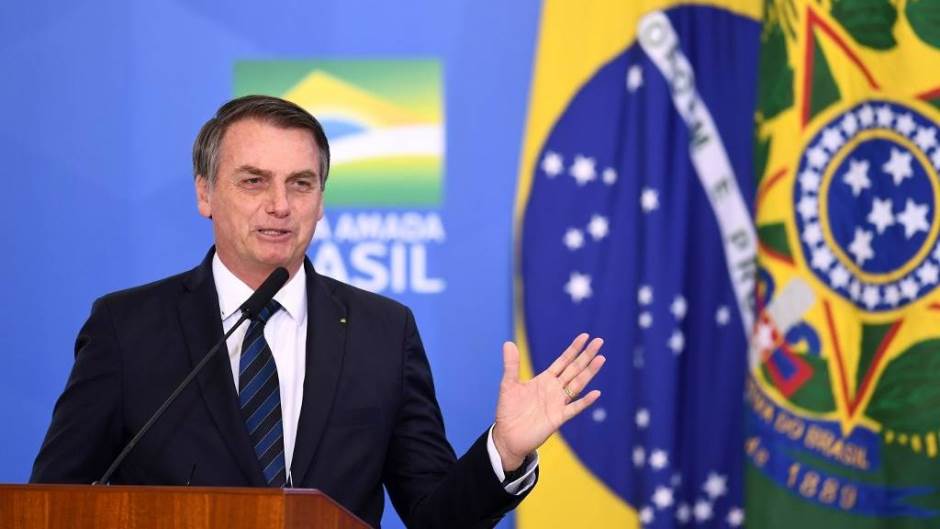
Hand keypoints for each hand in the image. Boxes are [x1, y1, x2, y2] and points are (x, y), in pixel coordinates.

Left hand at [492, 333, 604, 470]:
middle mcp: (555, 389)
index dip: (573, 349)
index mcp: (545, 380)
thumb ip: (511, 365)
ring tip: (601, 359)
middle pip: (574, 369)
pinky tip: (596, 393)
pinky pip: (574, 408)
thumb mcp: (508, 384)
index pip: (563, 361)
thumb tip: (508, 342)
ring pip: (577, 385)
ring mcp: (558, 403)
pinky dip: (585, 401)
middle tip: (599, 341)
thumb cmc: (509, 411)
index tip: (585, 336)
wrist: (508, 436)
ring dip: (589, 372)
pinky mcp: (558, 418)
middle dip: (586, 356)